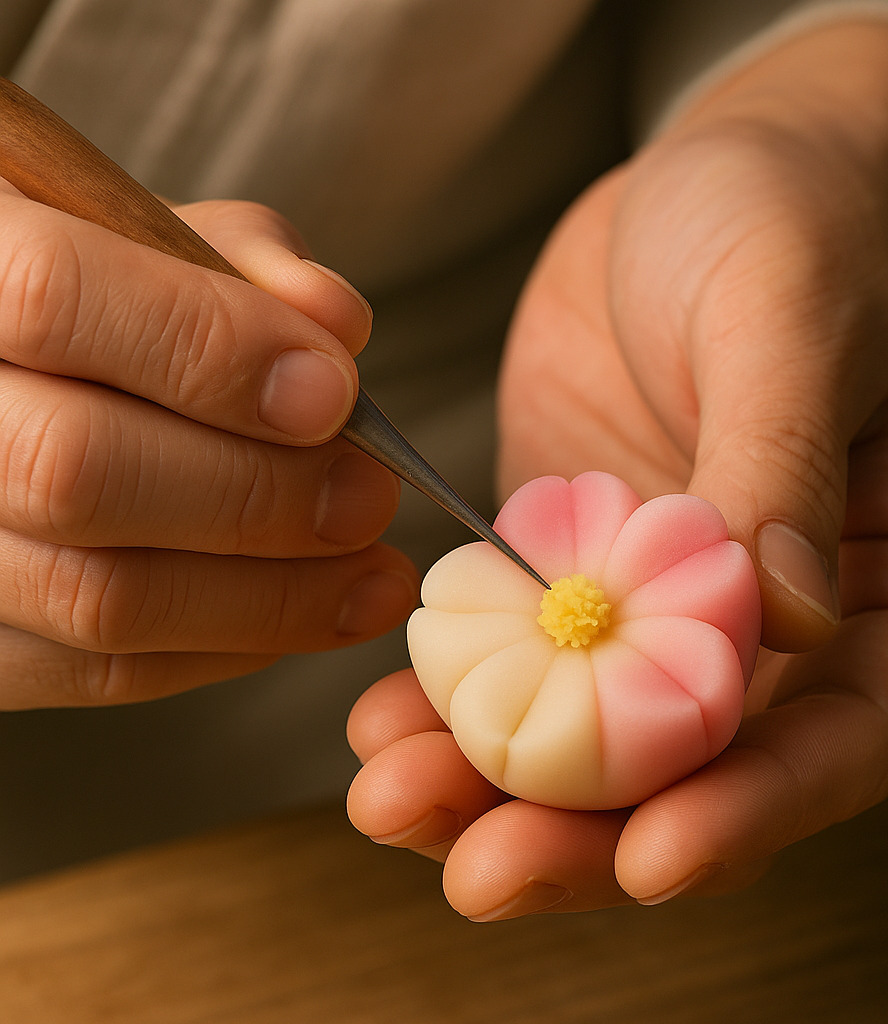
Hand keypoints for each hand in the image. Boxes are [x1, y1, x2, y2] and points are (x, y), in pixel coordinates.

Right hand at [0, 189, 416, 706]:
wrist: (18, 375)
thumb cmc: (94, 291)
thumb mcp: (150, 230)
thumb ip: (243, 259)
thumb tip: (338, 328)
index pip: (55, 298)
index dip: (213, 353)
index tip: (335, 396)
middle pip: (74, 474)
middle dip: (259, 496)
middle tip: (369, 499)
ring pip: (96, 600)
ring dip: (268, 599)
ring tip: (372, 577)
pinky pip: (98, 671)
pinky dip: (225, 647)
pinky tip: (298, 610)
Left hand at [346, 20, 887, 917]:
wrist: (697, 184)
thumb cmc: (782, 226)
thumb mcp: (791, 317)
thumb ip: (786, 459)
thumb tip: (786, 617)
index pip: (840, 735)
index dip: (752, 810)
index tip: (653, 856)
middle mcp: (783, 620)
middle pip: (697, 772)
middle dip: (590, 836)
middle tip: (480, 872)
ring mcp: (670, 604)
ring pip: (592, 742)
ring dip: (495, 791)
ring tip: (393, 803)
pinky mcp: (579, 572)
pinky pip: (517, 664)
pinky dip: (452, 706)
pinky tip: (382, 725)